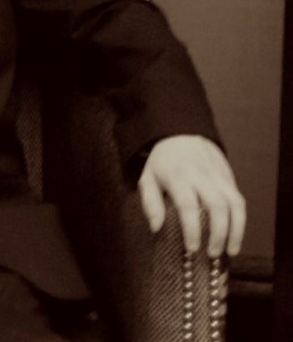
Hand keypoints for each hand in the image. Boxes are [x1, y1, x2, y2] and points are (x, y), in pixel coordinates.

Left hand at [138, 134, 244, 256]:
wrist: (180, 134)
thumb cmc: (162, 162)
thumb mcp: (147, 178)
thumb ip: (150, 203)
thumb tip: (157, 228)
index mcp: (177, 175)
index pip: (188, 205)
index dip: (191, 229)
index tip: (191, 249)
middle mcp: (200, 174)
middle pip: (217, 205)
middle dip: (218, 234)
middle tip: (211, 254)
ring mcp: (218, 174)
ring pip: (234, 203)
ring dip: (235, 231)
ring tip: (229, 251)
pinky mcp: (229, 176)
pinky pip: (239, 200)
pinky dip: (241, 221)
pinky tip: (235, 237)